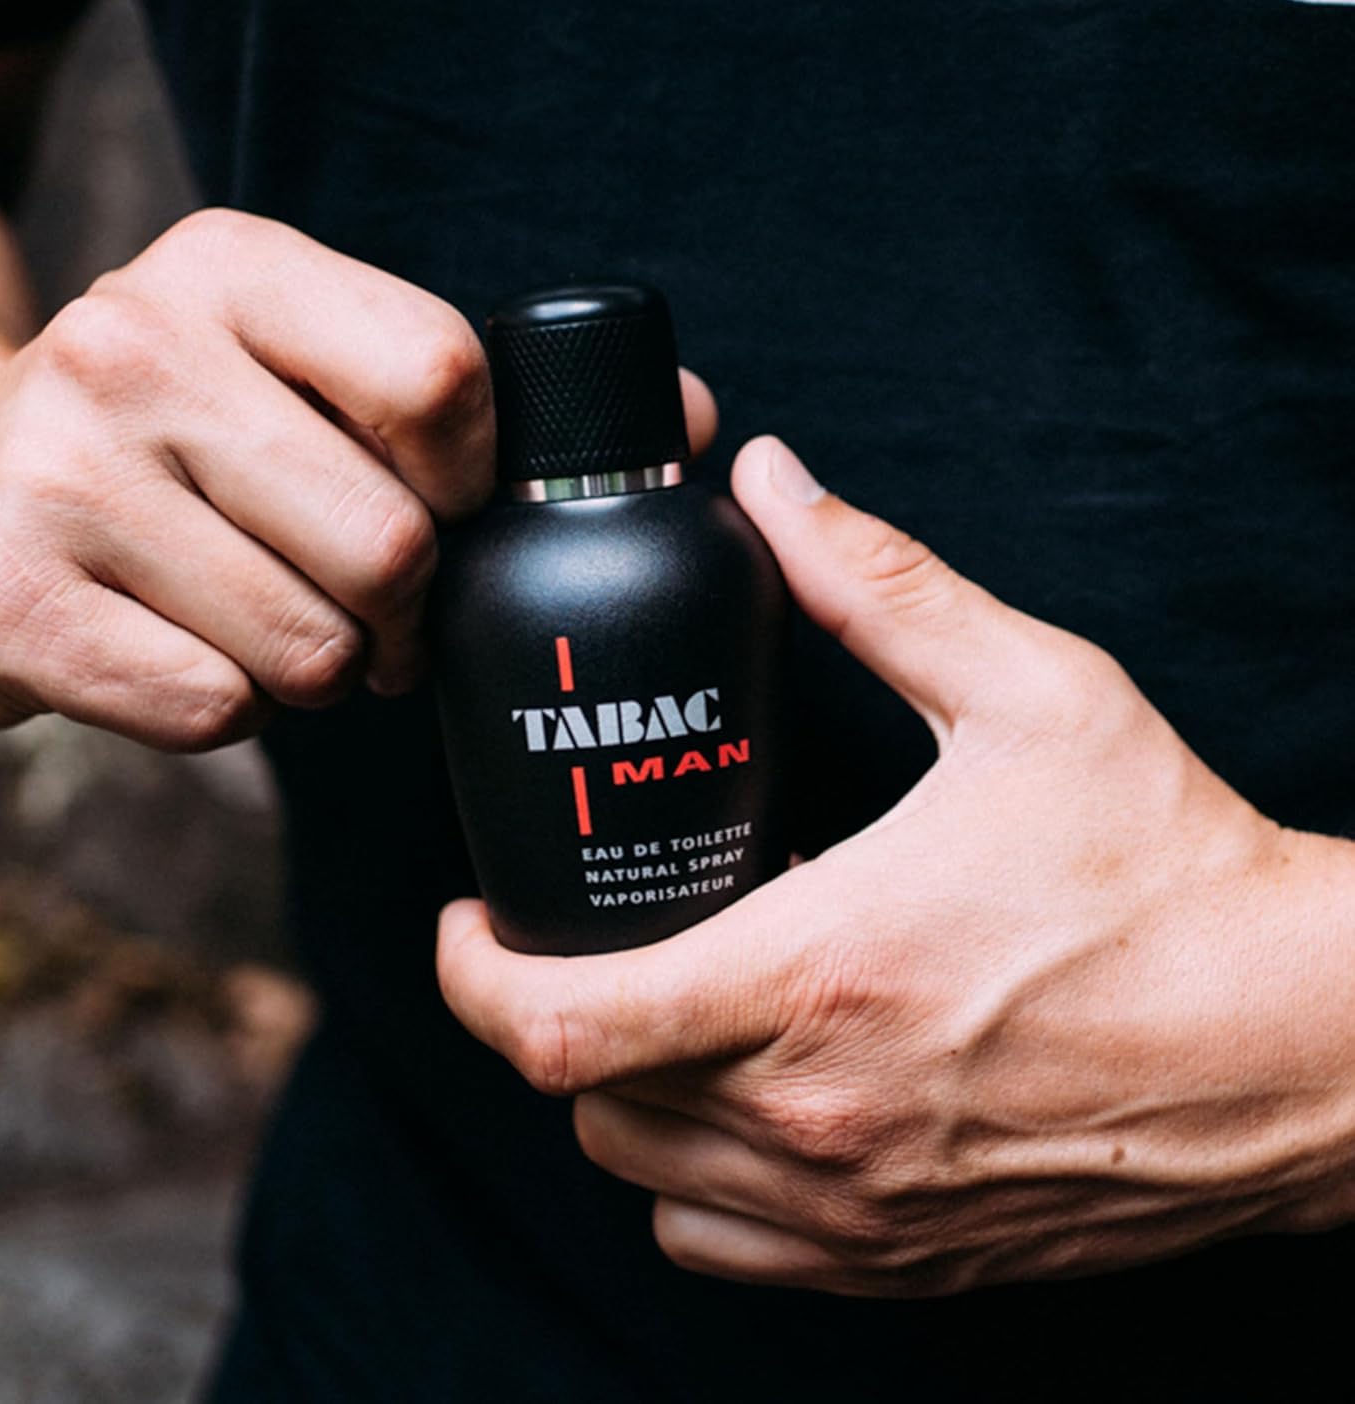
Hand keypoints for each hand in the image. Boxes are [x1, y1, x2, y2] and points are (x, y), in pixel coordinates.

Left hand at [438, 435, 1354, 1296]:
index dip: (471, 977)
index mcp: (819, 974)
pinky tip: (744, 1094)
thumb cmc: (1172, 871)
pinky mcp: (909, 1262)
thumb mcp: (1027, 693)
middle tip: (577, 938)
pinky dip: (693, 1178)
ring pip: (644, 1176)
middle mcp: (819, 1114)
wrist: (1306, 1042)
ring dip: (620, 1091)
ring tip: (663, 1003)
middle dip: (552, 1014)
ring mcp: (860, 1209)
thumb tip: (771, 480)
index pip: (560, 1025)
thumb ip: (876, 582)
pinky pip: (727, 1249)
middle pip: (585, 1101)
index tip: (470, 923)